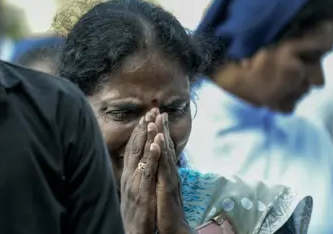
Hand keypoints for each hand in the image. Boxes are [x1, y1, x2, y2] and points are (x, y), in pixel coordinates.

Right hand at [120, 109, 161, 233]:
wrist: (132, 231)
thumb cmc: (136, 212)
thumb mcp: (134, 189)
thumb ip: (136, 174)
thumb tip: (140, 161)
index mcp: (129, 174)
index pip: (133, 147)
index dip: (139, 131)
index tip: (146, 115)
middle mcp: (129, 175)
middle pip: (135, 147)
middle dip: (143, 127)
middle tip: (151, 110)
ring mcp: (134, 183)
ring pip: (140, 155)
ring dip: (146, 137)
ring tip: (152, 120)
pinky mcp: (142, 192)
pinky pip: (147, 172)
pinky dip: (151, 157)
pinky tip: (155, 144)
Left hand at [155, 113, 191, 233]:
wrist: (175, 228)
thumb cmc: (167, 210)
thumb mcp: (162, 189)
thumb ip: (160, 176)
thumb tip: (158, 164)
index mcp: (167, 173)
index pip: (163, 149)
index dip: (160, 133)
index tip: (157, 117)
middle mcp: (170, 173)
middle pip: (166, 147)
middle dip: (162, 128)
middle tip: (158, 110)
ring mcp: (170, 179)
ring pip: (165, 154)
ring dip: (161, 136)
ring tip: (157, 120)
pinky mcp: (168, 187)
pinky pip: (164, 168)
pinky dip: (162, 153)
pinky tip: (159, 142)